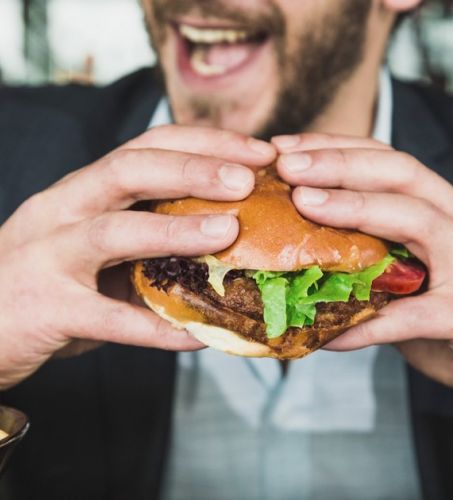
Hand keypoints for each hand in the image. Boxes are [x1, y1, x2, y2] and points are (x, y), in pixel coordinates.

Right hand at [0, 126, 275, 388]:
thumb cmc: (48, 278)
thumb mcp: (93, 241)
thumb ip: (145, 234)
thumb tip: (224, 238)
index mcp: (83, 190)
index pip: (147, 146)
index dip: (204, 143)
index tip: (257, 151)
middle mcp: (64, 209)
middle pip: (130, 169)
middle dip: (194, 169)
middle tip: (249, 178)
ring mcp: (49, 256)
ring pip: (114, 232)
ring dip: (177, 230)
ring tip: (229, 232)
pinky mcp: (45, 308)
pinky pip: (108, 319)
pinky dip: (157, 328)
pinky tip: (199, 335)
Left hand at [273, 132, 452, 413]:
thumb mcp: (417, 281)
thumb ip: (375, 265)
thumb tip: (308, 261)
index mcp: (447, 215)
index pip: (390, 163)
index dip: (337, 148)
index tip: (287, 148)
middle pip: (403, 173)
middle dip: (340, 162)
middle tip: (287, 163)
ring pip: (418, 218)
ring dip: (355, 207)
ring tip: (303, 203)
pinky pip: (414, 316)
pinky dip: (368, 322)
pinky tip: (328, 331)